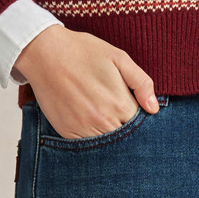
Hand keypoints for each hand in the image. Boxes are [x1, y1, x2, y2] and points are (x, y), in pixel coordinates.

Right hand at [14, 25, 158, 139]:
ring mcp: (85, 129)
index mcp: (120, 103)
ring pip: (106, 145)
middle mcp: (103, 121)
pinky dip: (90, 138)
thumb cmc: (83, 52)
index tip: (132, 110)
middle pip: (125, 137)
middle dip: (125, 129)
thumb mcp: (118, 58)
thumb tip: (154, 109)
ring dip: (108, 136)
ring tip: (100, 116)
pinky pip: (86, 146)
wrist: (45, 53)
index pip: (140, 124)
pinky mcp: (68, 133)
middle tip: (115, 113)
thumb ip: (141, 83)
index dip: (139, 119)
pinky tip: (87, 121)